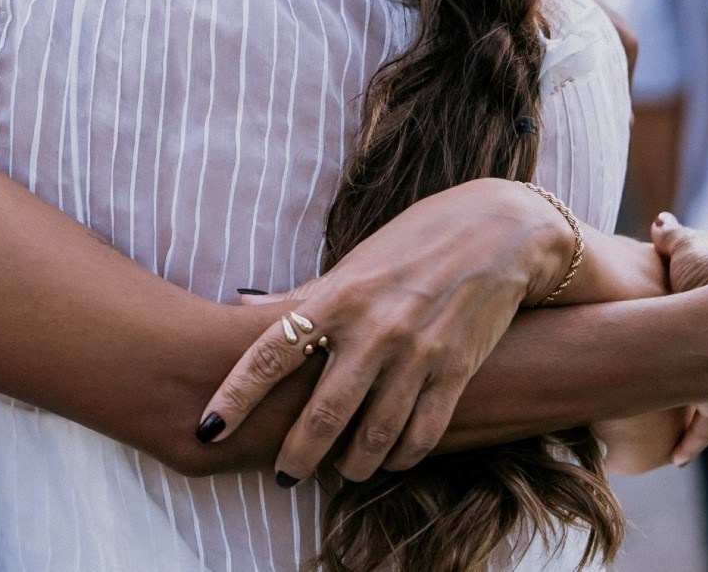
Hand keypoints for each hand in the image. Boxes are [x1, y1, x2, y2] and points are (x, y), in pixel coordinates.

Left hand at [198, 177, 571, 484]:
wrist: (499, 232)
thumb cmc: (413, 243)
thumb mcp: (352, 261)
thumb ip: (302, 295)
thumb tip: (243, 305)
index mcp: (336, 297)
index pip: (269, 355)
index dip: (234, 397)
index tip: (208, 427)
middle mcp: (373, 330)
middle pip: (322, 413)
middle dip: (297, 455)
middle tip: (283, 476)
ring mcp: (417, 354)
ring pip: (373, 435)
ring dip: (351, 464)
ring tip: (340, 472)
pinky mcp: (456, 371)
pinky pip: (422, 433)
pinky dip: (401, 456)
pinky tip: (388, 460)